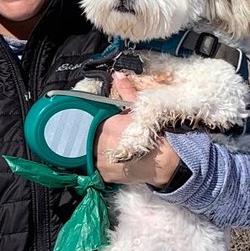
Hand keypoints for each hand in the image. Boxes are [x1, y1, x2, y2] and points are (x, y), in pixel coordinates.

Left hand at [95, 72, 182, 187]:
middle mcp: (102, 144)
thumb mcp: (139, 109)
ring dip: (87, 152)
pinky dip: (93, 165)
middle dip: (86, 137)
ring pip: (85, 154)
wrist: (165, 161)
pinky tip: (98, 161)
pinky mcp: (105, 175)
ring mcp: (102, 162)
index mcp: (108, 126)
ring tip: (93, 149)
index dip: (87, 123)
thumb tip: (117, 75)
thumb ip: (126, 91)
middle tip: (90, 137)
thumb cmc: (153, 134)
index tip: (87, 124)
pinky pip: (91, 169)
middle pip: (84, 139)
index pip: (88, 122)